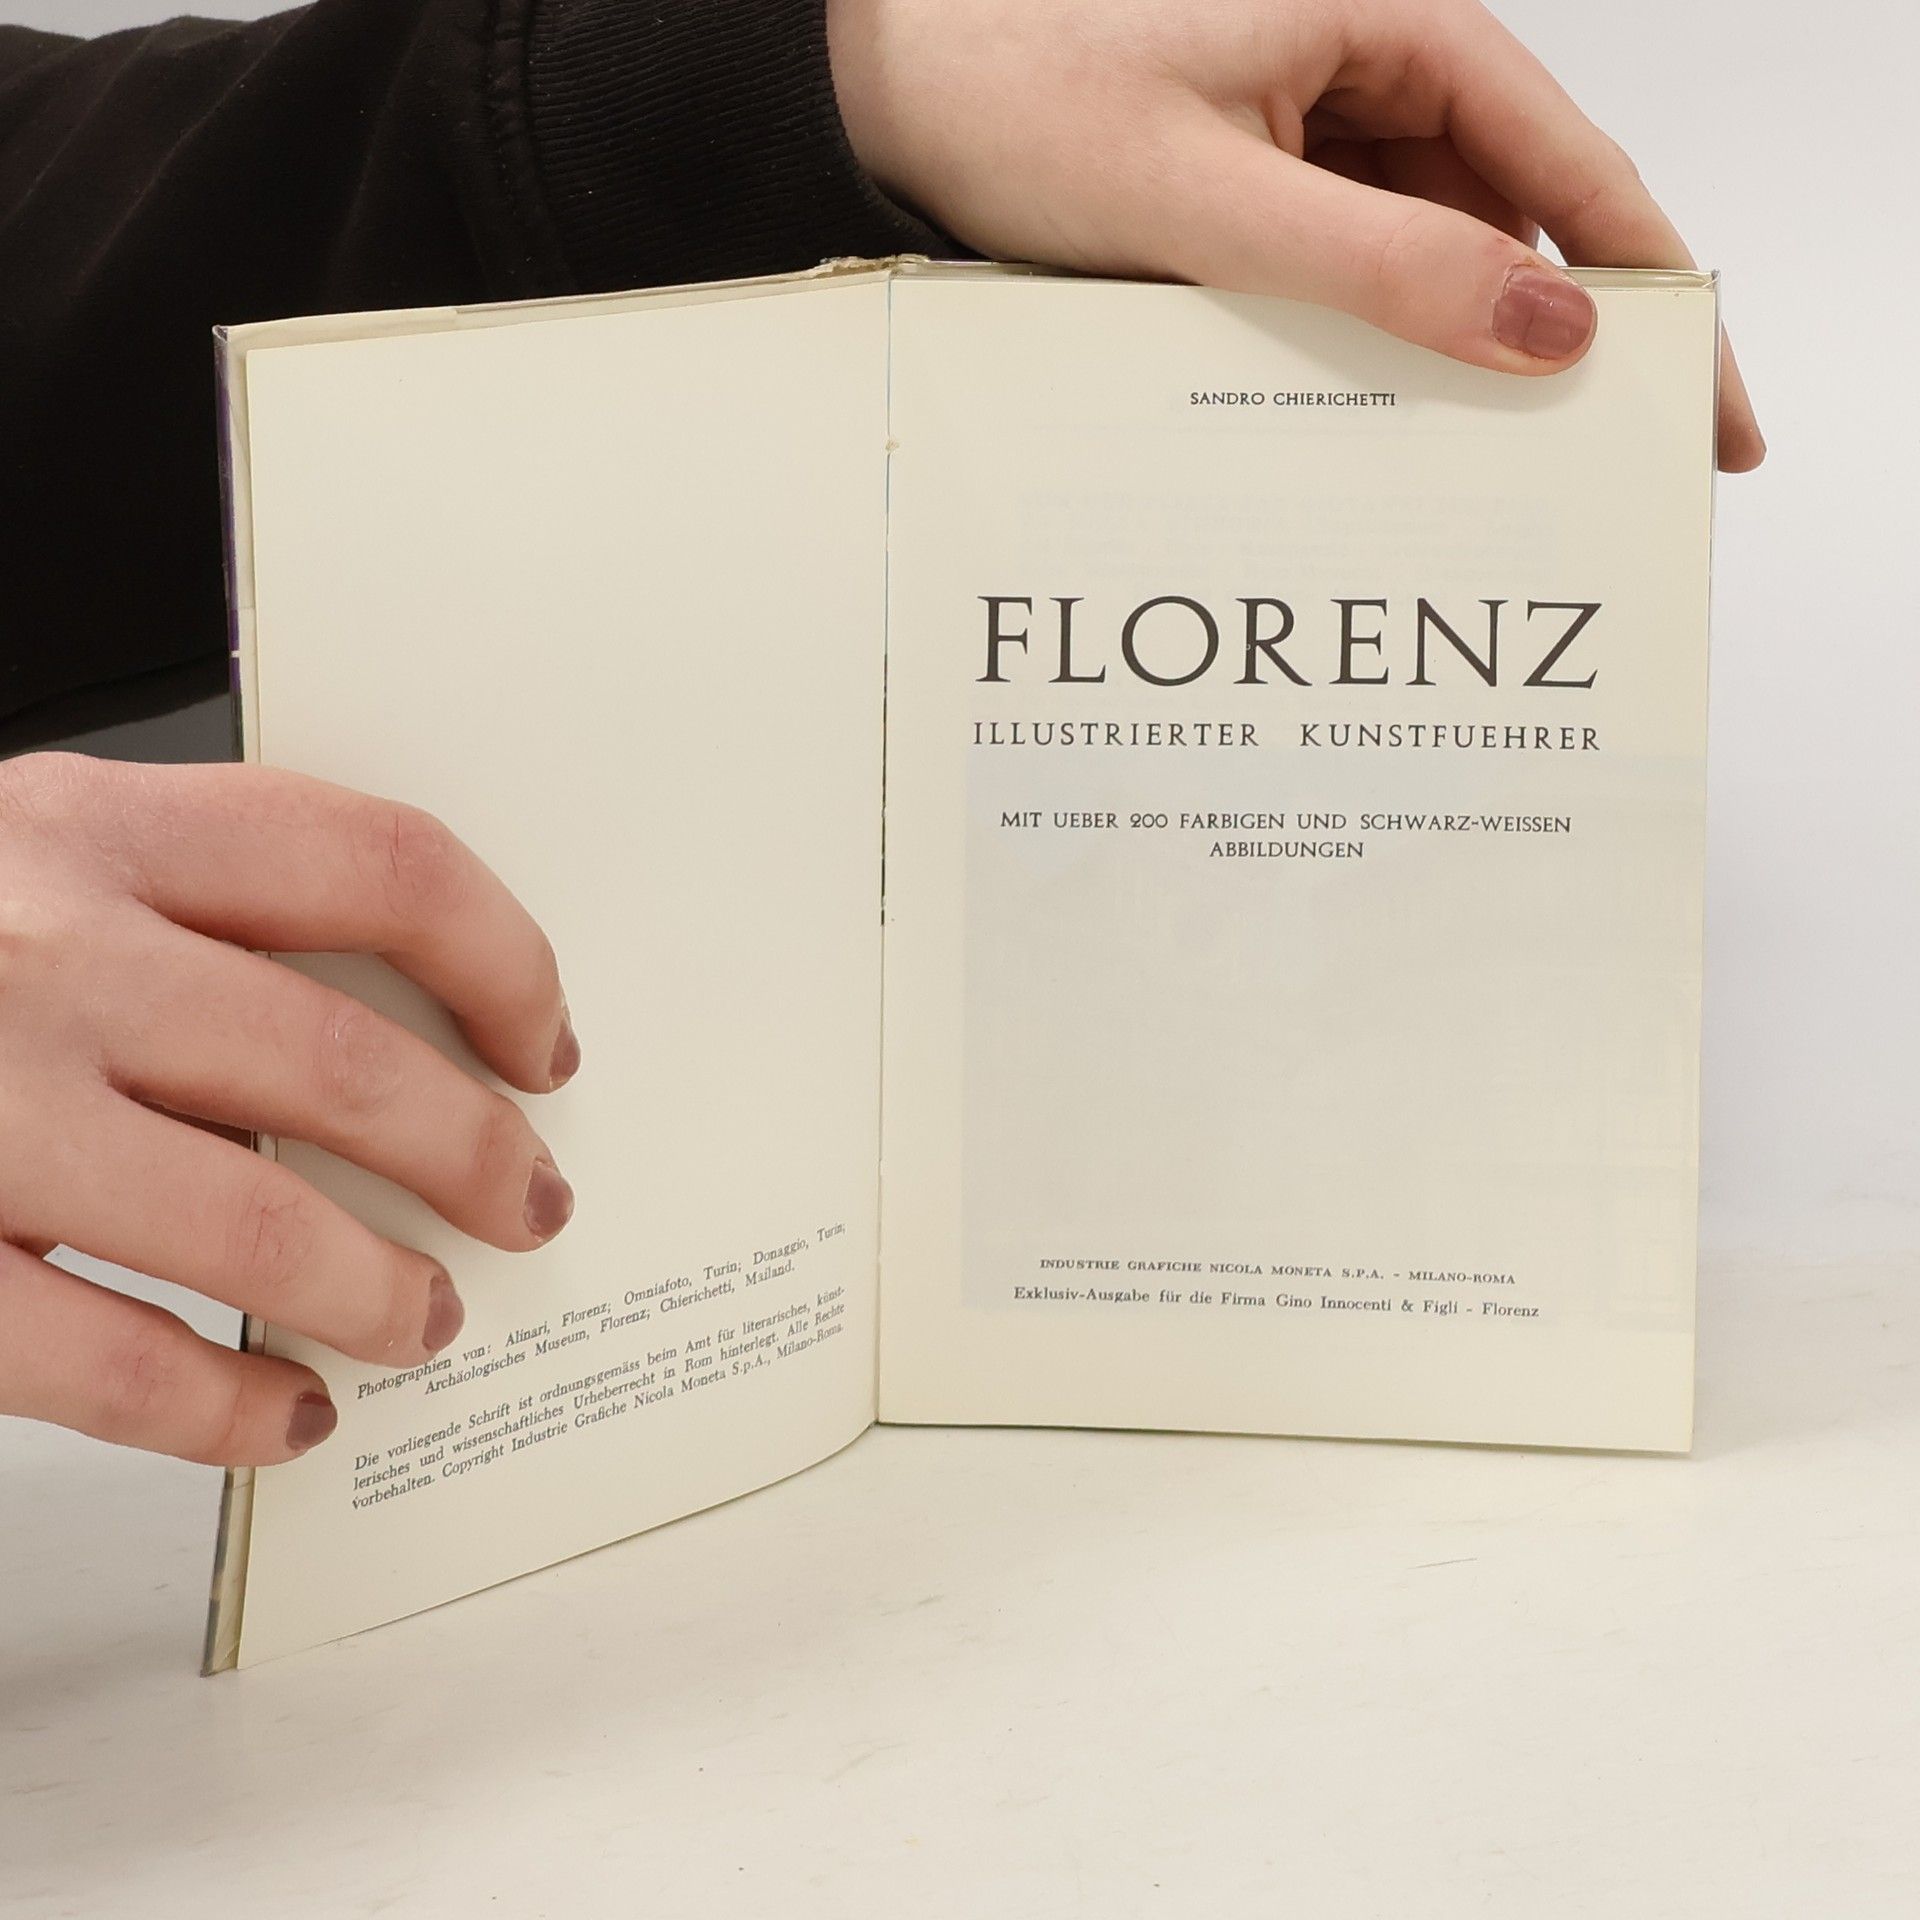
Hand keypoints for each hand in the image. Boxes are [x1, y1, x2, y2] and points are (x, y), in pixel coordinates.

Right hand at [0, 753, 577, 1465]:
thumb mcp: (28, 858)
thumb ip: (186, 908)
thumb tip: (410, 1030)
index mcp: (91, 826)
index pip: (377, 864)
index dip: (501, 960)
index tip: (545, 1042)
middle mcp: (41, 951)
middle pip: (344, 1066)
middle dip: (475, 1154)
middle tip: (530, 1203)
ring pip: (256, 1227)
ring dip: (380, 1290)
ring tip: (431, 1317)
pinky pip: (109, 1365)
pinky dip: (226, 1410)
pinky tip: (284, 1418)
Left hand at [828, 0, 1764, 470]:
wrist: (885, 87)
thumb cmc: (1019, 97)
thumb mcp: (1210, 199)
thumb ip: (1380, 267)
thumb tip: (1549, 325)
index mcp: (1388, 22)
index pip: (1570, 162)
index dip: (1655, 286)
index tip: (1708, 403)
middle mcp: (1367, 62)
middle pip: (1513, 211)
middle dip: (1563, 336)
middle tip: (1615, 468)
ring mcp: (1311, 121)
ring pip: (1429, 246)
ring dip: (1459, 346)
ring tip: (1498, 469)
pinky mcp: (1259, 173)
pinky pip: (1349, 257)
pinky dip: (1371, 334)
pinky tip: (1379, 413)